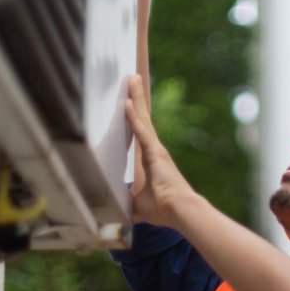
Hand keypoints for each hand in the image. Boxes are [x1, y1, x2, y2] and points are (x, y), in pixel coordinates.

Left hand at [125, 75, 194, 226]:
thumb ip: (124, 200)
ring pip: (142, 118)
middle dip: (136, 97)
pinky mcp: (156, 153)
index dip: (134, 115)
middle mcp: (153, 149)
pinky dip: (133, 117)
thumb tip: (108, 207)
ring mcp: (155, 149)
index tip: (130, 99)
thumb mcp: (135, 203)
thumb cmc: (163, 209)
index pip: (139, 131)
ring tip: (132, 79)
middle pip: (141, 118)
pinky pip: (141, 131)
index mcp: (149, 158)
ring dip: (136, 98)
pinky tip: (128, 102)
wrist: (180, 211)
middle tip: (132, 78)